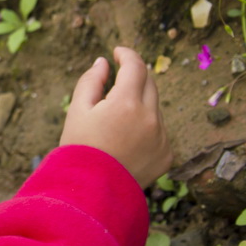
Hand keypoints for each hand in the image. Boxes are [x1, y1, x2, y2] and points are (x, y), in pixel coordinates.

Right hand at [59, 46, 171, 187]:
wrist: (92, 192)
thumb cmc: (79, 148)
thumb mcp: (77, 110)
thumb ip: (91, 80)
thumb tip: (104, 62)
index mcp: (126, 103)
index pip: (136, 66)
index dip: (127, 54)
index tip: (117, 53)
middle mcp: (150, 118)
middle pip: (149, 83)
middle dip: (134, 76)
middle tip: (116, 81)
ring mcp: (162, 137)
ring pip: (154, 107)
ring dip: (139, 104)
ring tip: (115, 122)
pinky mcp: (167, 155)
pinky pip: (159, 131)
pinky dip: (146, 127)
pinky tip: (126, 142)